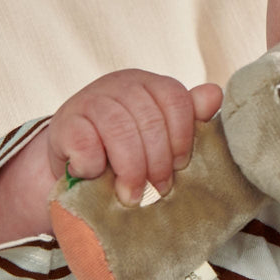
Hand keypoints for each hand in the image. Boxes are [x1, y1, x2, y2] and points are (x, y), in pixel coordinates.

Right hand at [48, 70, 222, 204]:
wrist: (74, 163)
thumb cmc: (125, 150)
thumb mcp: (159, 135)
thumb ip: (188, 117)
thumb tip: (215, 94)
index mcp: (148, 84)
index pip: (175, 99)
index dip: (181, 137)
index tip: (180, 167)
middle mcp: (119, 85)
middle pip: (149, 119)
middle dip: (158, 161)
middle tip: (159, 190)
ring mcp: (89, 100)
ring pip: (119, 129)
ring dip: (130, 168)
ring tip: (132, 195)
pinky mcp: (65, 123)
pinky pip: (85, 142)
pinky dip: (95, 165)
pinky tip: (97, 176)